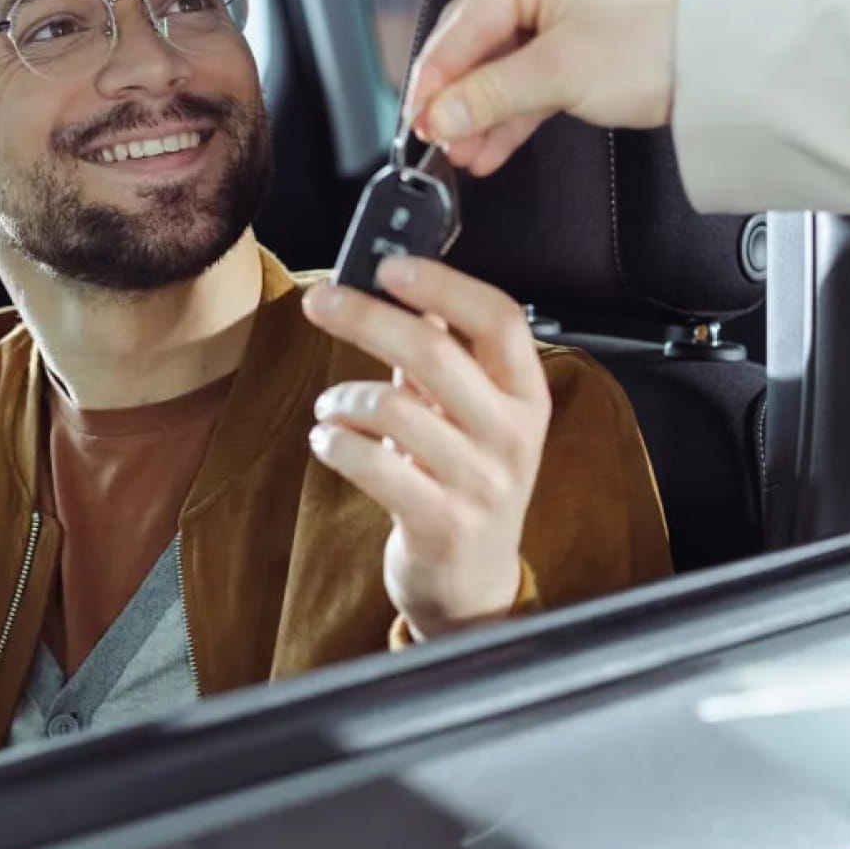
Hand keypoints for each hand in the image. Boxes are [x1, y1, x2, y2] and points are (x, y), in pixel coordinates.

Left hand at [300, 255, 551, 640]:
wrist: (473, 582)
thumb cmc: (465, 479)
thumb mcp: (472, 413)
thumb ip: (445, 353)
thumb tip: (402, 280)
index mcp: (528, 395)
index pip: (500, 319)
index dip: (444, 284)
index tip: (390, 266)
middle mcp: (513, 436)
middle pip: (436, 353)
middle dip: (366, 317)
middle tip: (321, 301)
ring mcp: (480, 483)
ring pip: (393, 409)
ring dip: (343, 397)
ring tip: (332, 407)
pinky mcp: (441, 524)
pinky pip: (373, 465)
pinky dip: (336, 443)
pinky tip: (328, 440)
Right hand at [404, 0, 684, 176]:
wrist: (721, 71)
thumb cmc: (657, 47)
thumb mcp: (560, 72)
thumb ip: (492, 95)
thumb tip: (441, 115)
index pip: (466, 21)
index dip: (436, 73)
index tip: (417, 115)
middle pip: (479, 44)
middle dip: (457, 97)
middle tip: (433, 137)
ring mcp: (563, 18)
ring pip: (503, 70)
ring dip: (481, 114)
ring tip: (460, 154)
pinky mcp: (579, 53)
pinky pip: (529, 85)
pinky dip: (509, 116)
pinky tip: (487, 148)